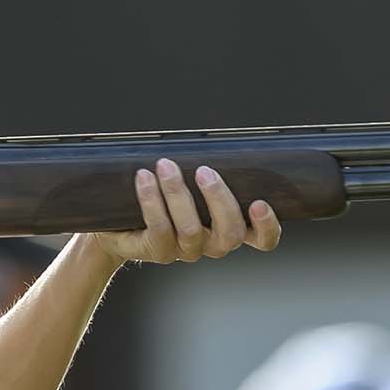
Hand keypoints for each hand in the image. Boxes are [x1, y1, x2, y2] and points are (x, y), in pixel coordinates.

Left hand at [93, 158, 281, 267]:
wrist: (123, 223)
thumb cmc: (166, 196)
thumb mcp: (192, 182)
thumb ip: (208, 172)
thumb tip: (211, 139)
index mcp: (229, 227)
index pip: (261, 240)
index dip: (267, 227)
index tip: (259, 203)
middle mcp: (212, 243)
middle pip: (230, 234)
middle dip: (219, 199)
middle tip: (205, 172)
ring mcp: (186, 250)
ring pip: (192, 230)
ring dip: (179, 193)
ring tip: (166, 166)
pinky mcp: (159, 250)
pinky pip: (160, 227)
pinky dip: (152, 199)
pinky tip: (145, 177)